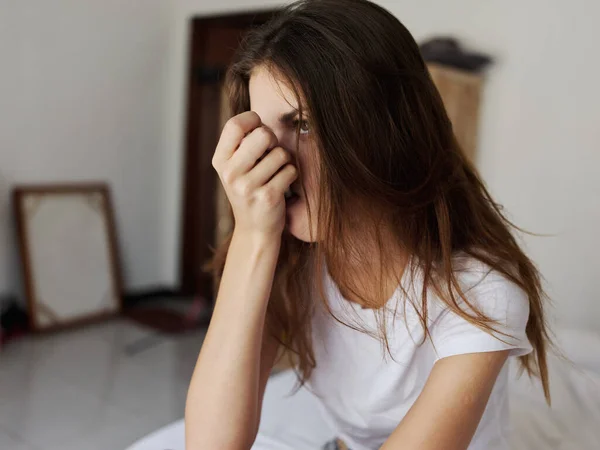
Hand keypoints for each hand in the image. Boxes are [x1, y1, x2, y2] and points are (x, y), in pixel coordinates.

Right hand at [212, 111, 296, 236]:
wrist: (255, 230)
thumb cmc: (249, 189)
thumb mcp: (235, 167)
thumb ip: (242, 143)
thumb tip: (259, 118)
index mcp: (220, 161)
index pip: (235, 124)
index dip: (253, 120)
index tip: (259, 128)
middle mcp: (230, 173)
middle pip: (263, 134)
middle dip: (273, 140)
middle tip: (271, 152)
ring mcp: (248, 187)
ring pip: (281, 153)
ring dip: (284, 161)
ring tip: (275, 173)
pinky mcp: (268, 197)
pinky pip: (290, 170)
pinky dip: (291, 175)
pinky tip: (282, 185)